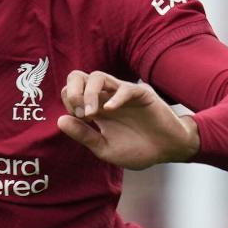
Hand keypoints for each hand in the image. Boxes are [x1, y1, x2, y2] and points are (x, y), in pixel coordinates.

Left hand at [57, 70, 199, 168]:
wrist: (168, 151)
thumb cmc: (137, 150)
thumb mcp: (105, 148)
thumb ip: (83, 135)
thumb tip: (59, 120)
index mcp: (94, 108)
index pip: (70, 91)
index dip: (68, 102)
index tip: (79, 119)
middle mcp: (105, 97)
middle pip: (79, 76)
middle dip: (72, 89)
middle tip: (79, 111)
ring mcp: (122, 94)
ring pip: (99, 76)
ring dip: (89, 93)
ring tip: (91, 114)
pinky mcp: (142, 94)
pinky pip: (125, 88)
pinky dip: (115, 97)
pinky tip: (110, 110)